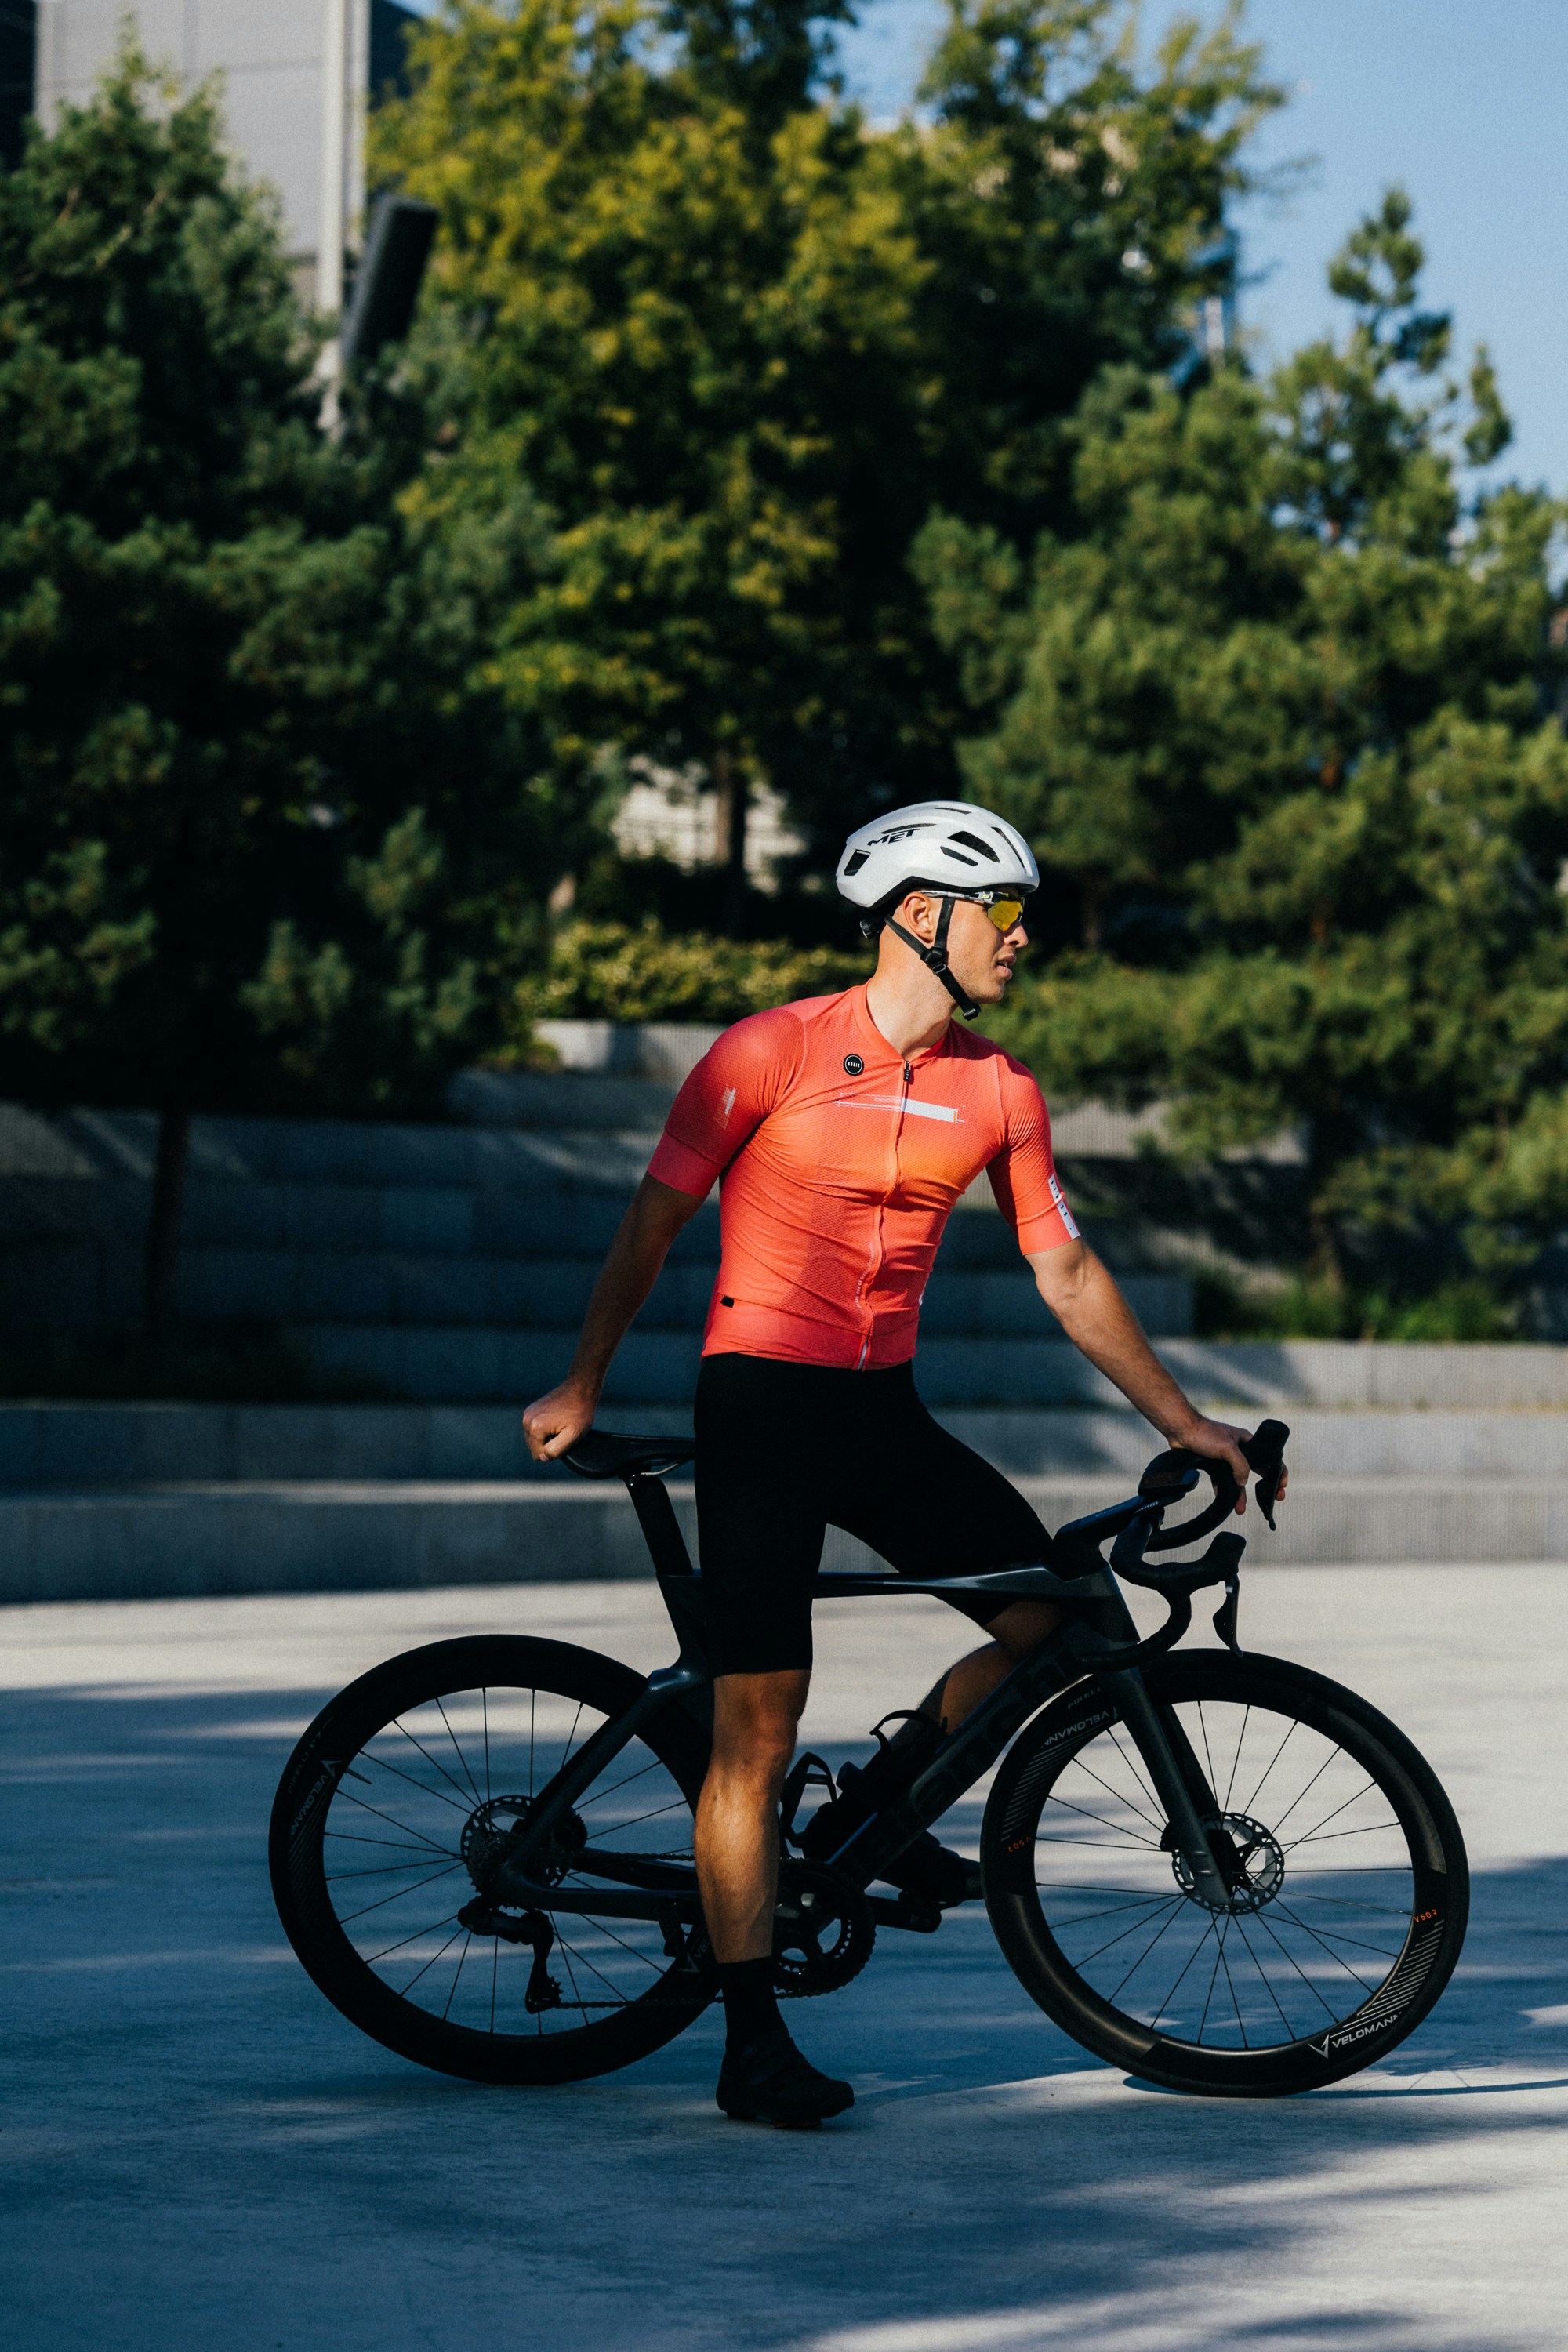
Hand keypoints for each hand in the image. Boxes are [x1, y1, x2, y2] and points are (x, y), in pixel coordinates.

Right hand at [522, 1380, 598, 1462]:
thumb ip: (556, 1450)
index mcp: (535, 1428)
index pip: (538, 1455)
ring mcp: (528, 1413)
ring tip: (560, 1424)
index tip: (563, 1437)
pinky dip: (545, 1428)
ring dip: (547, 1435)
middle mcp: (527, 1420)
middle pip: (534, 1447)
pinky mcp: (531, 1409)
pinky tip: (556, 1419)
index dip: (553, 1450)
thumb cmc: (580, 1412)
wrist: (580, 1389)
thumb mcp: (572, 1435)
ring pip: (534, 1438)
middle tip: (563, 1430)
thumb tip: (542, 1458)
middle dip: (548, 1442)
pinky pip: (535, 1428)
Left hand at [1170, 1417, 1287, 1515]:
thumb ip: (1240, 1466)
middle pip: (1255, 1471)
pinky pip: (1221, 1480)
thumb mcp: (1228, 1448)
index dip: (1278, 1470)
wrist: (1180, 1430)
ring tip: (1240, 1509)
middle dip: (1262, 1487)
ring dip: (1239, 1494)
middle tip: (1272, 1500)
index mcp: (1247, 1441)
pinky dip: (1224, 1490)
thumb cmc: (1204, 1433)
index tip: (1282, 1484)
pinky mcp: (1212, 1463)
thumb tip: (1243, 1482)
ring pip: (1237, 1479)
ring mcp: (1225, 1457)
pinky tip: (1225, 1501)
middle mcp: (1238, 1449)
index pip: (1268, 1457)